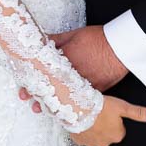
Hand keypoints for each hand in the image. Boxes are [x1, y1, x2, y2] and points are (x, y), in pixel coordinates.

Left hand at [16, 26, 130, 111]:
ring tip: (42, 109)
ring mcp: (84, 85)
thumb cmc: (99, 40)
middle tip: (29, 100)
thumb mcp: (73, 35)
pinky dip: (72, 104)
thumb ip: (56, 39)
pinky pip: (81, 101)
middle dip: (38, 95)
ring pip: (65, 97)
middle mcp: (73, 75)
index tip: (24, 88)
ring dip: (53, 103)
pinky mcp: (95, 92)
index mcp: (65, 60)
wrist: (120, 47)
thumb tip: (42, 38)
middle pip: (52, 87)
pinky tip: (64, 110)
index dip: (32, 81)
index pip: (44, 72)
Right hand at [70, 96, 145, 145]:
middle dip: (105, 126)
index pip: (120, 130)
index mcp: (117, 136)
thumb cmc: (101, 107)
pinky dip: (84, 130)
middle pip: (108, 134)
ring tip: (92, 116)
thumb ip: (139, 113)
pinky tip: (83, 121)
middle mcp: (105, 143)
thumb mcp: (123, 107)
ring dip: (94, 128)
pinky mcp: (80, 141)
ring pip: (96, 136)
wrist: (78, 107)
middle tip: (101, 114)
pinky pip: (84, 137)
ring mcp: (92, 143)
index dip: (116, 120)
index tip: (111, 113)